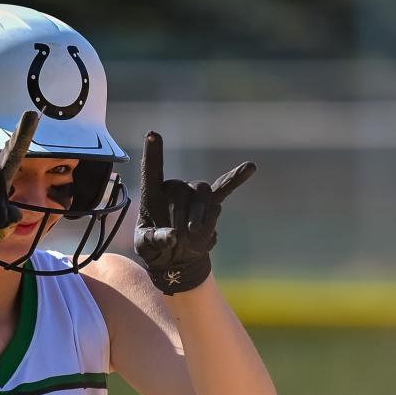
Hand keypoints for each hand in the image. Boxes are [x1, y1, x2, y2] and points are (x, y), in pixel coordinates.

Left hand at [134, 131, 255, 294]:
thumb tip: (174, 236)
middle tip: (179, 239)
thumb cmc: (154, 250)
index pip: (151, 170)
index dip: (152, 153)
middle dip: (183, 217)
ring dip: (202, 219)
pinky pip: (224, 188)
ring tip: (194, 237)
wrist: (175, 260)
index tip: (152, 134)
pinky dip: (235, 179)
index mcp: (153, 195)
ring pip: (204, 198)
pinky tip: (250, 167)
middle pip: (184, 191)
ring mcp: (193, 195)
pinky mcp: (210, 204)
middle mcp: (174, 189)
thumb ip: (155, 240)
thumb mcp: (146, 248)